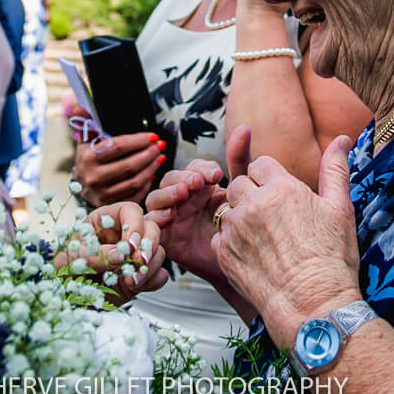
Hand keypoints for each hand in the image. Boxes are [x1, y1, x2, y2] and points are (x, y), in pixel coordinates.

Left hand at [56, 201, 168, 304]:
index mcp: (104, 221)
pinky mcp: (140, 276)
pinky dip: (151, 281)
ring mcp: (133, 256)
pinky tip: (134, 287)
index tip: (129, 246)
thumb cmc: (62, 272)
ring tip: (130, 281)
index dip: (134, 226)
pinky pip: (159, 274)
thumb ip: (96, 254)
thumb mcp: (72, 259)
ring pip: (158, 251)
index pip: (130, 211)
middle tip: (138, 263)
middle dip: (148, 246)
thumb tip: (121, 255)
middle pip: (151, 228)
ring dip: (149, 267)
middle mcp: (123, 235)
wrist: (64, 300)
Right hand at [70, 106, 164, 206]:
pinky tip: (152, 173)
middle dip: (149, 154)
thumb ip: (86, 122)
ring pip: (134, 181)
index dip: (139, 140)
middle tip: (160, 146)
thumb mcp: (86, 140)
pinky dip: (146, 185)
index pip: (119, 146)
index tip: (153, 136)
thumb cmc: (88, 158)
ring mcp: (102, 194)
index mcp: (88, 157)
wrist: (81, 185)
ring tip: (160, 157)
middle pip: (129, 165)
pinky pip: (134, 195)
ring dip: (151, 168)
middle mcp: (94, 177)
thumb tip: (78, 107)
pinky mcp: (110, 205)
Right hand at [145, 125, 251, 279]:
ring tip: (182, 195)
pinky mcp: (165, 239)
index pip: (192, 168)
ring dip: (166, 194)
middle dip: (181, 179)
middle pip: (170, 179)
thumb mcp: (242, 193)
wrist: (242, 266)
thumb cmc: (241, 230)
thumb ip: (240, 161)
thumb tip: (243, 127)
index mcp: (201, 188)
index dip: (200, 168)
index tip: (217, 175)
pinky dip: (156, 218)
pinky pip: (150, 224)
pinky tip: (170, 217)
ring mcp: (171, 218)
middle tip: (196, 184)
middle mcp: (183, 200)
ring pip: (155, 199)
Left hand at [212, 134, 361, 347]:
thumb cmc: (330, 259)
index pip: (261, 165)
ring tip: (264, 240)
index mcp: (281, 188)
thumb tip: (341, 139)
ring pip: (227, 210)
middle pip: (239, 184)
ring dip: (240, 219)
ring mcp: (235, 229)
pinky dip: (231, 243)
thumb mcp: (340, 208)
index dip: (269, 179)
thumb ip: (335, 169)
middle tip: (271, 218)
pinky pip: (219, 237)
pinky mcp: (223, 253)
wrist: (313, 305)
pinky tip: (254, 256)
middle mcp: (253, 204)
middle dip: (251, 195)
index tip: (279, 197)